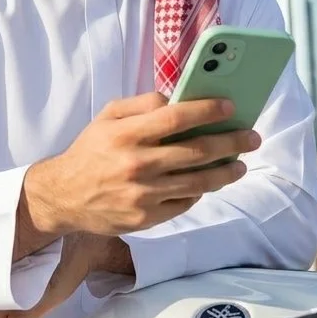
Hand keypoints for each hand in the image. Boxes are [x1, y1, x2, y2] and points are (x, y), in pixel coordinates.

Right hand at [22, 92, 255, 237]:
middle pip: (195, 152)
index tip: (230, 107)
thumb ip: (142, 104)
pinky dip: (201, 191)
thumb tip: (178, 100)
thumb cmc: (91, 150)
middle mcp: (136, 164)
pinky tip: (210, 181)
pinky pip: (184, 202)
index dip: (206, 111)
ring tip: (240, 164)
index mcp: (125, 134)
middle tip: (252, 137)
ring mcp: (143, 195)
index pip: (175, 118)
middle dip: (230, 143)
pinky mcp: (146, 218)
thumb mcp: (107, 117)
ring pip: (197, 182)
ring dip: (225, 172)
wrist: (64, 196)